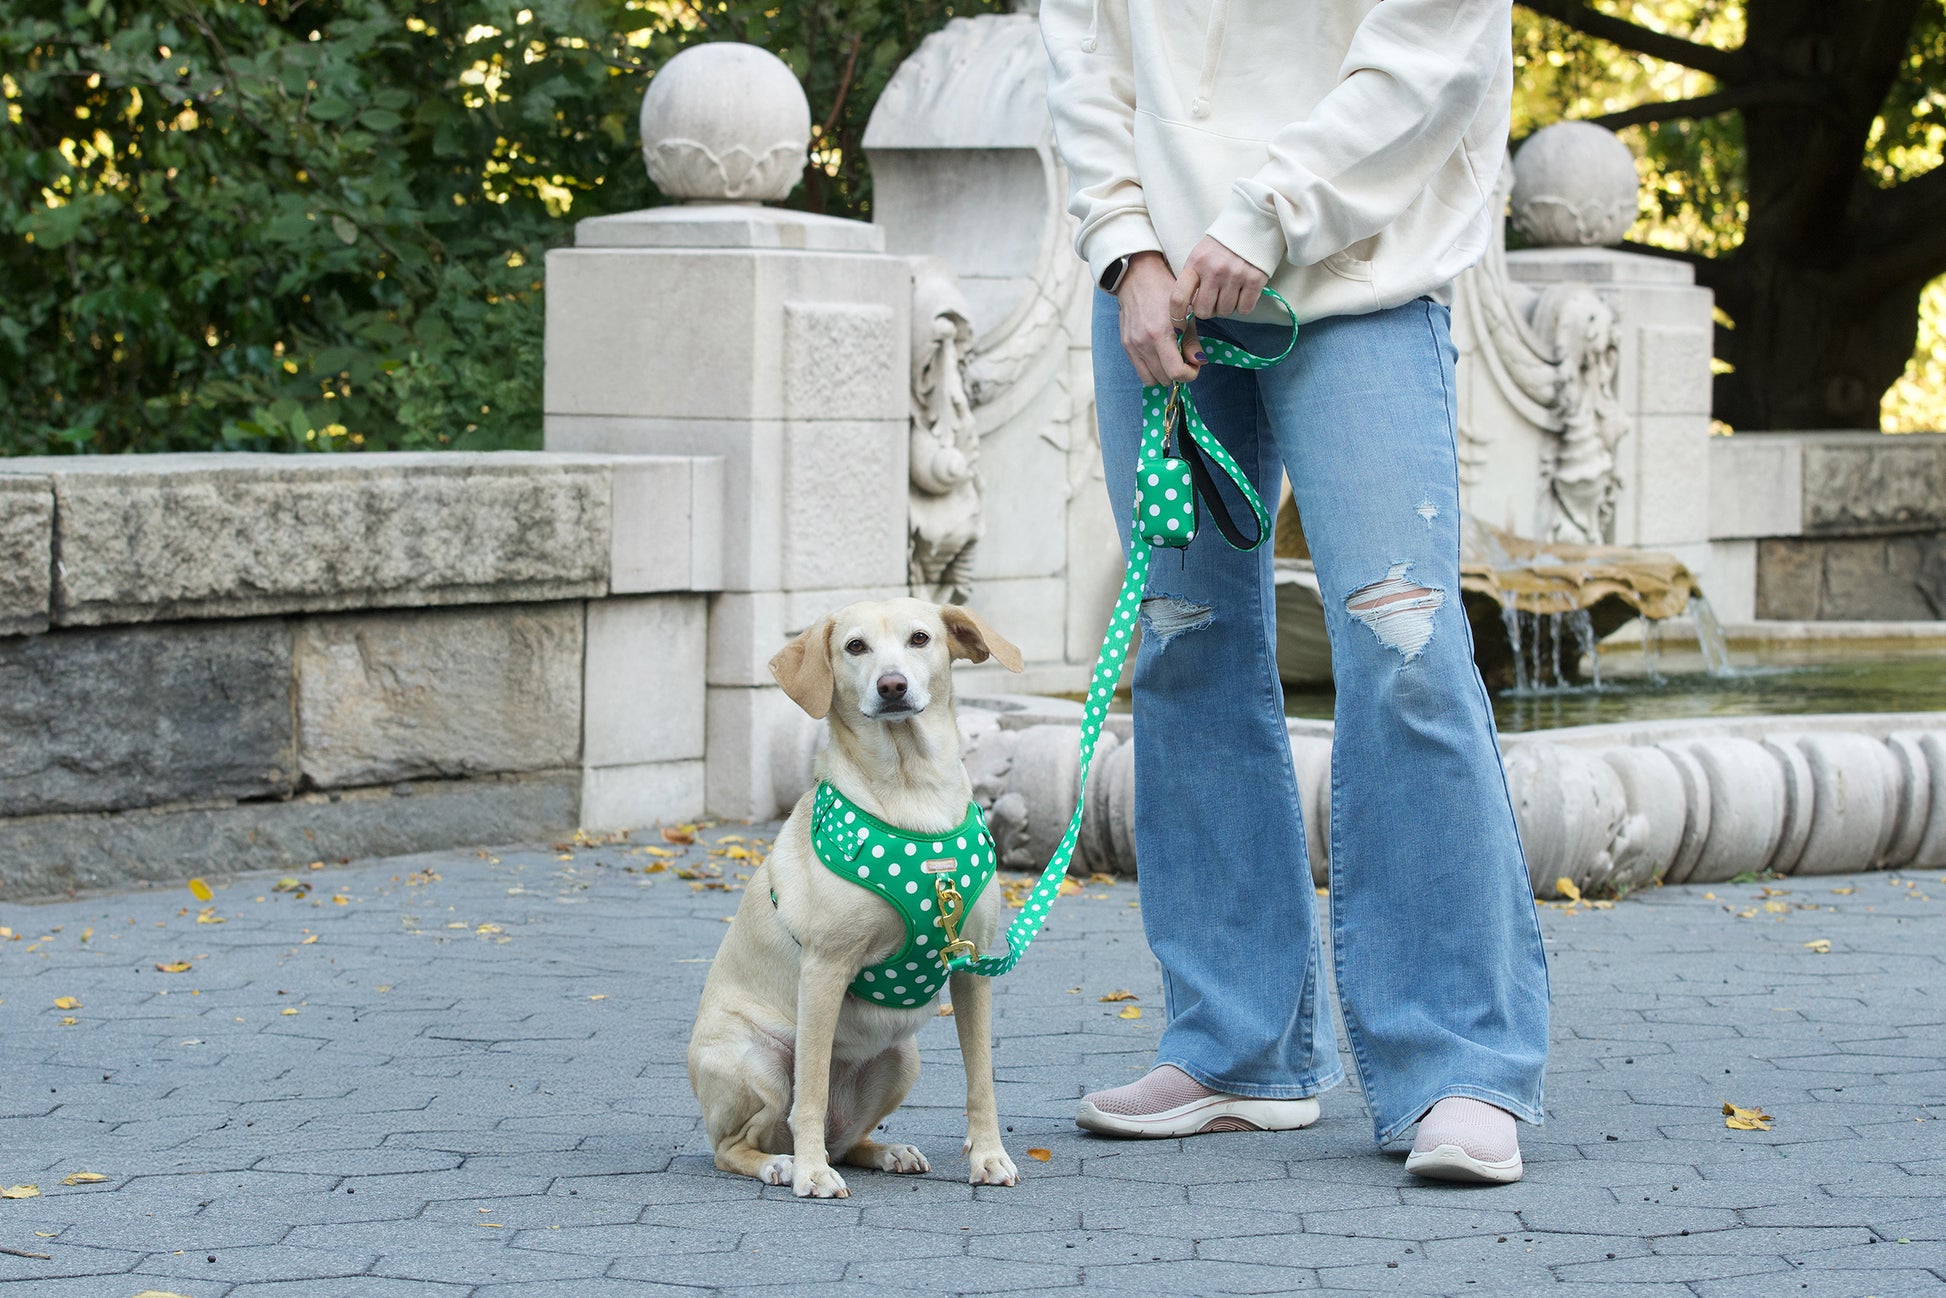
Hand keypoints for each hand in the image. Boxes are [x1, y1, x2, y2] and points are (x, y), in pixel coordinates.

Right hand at [1116, 251, 1202, 386]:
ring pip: (1150, 380)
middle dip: (1178, 374)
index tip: (1195, 366)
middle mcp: (1144, 343)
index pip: (1176, 372)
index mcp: (1161, 334)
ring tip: (1171, 360)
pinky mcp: (1126, 345)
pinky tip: (1159, 356)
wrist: (1138, 279)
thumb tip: (1199, 362)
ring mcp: (1132, 346)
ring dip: (1164, 375)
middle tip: (1185, 360)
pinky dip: (1152, 369)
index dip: (1190, 375)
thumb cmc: (1165, 292)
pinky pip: (1140, 371)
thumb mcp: (1185, 314)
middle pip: (1164, 379)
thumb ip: (1192, 342)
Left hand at [1172, 236, 1268, 322]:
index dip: (1176, 316)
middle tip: (1214, 300)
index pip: (1178, 298)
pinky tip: (1244, 292)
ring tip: (1230, 291)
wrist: (1254, 222)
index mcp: (1196, 263)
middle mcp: (1214, 271)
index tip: (1179, 324)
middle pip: (1204, 311)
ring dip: (1227, 307)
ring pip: (1225, 312)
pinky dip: (1244, 305)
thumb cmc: (1222, 243)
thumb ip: (1193, 279)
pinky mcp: (1255, 280)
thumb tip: (1187, 308)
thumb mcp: (1200, 255)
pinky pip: (1245, 308)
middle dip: (1208, 310)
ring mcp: (1235, 276)